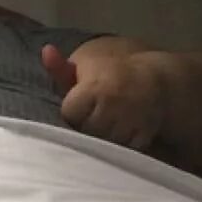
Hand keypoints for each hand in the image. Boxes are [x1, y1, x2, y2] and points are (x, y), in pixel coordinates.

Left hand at [42, 43, 165, 151]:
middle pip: (84, 132)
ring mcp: (129, 123)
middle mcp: (112, 106)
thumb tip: (46, 50)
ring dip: (100, 139)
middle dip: (84, 127)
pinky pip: (121, 151)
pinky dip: (118, 147)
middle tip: (93, 116)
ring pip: (102, 144)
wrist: (155, 80)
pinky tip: (119, 133)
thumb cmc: (111, 74)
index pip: (69, 114)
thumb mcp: (85, 66)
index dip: (72, 112)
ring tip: (105, 125)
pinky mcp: (143, 137)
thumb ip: (62, 67)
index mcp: (94, 88)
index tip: (79, 106)